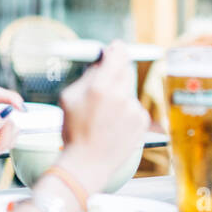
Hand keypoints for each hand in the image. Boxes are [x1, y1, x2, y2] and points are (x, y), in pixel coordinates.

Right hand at [57, 41, 149, 195]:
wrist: (87, 164)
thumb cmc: (74, 132)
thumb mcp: (69, 99)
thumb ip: (87, 76)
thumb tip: (100, 61)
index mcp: (100, 88)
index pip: (116, 56)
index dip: (117, 49)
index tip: (116, 47)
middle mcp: (121, 96)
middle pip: (126, 70)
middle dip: (117, 71)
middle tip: (106, 82)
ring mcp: (134, 109)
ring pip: (129, 91)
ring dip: (119, 94)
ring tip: (104, 115)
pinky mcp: (142, 122)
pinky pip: (134, 107)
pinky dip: (126, 111)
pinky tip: (113, 125)